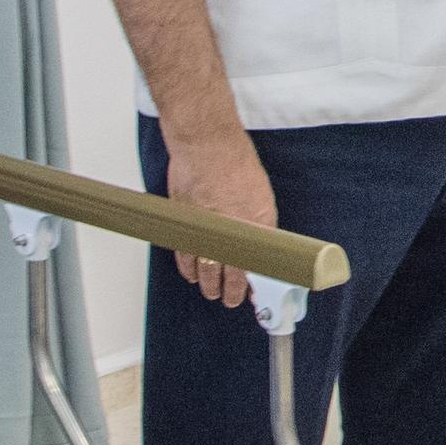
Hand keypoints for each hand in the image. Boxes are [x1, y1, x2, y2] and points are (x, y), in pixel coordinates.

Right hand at [163, 130, 281, 309]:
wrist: (206, 144)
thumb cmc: (235, 162)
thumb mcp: (261, 196)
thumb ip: (260, 223)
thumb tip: (261, 245)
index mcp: (256, 225)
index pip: (257, 268)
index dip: (255, 285)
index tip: (254, 294)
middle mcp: (230, 232)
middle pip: (230, 275)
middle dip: (230, 292)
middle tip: (230, 300)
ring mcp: (205, 230)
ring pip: (205, 271)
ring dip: (208, 285)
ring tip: (212, 292)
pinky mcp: (184, 224)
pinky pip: (185, 256)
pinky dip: (188, 268)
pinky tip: (191, 275)